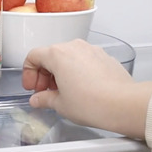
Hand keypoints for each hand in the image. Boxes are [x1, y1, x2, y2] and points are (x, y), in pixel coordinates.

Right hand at [21, 39, 151, 138]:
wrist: (123, 104)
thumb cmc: (92, 103)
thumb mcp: (60, 104)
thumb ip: (44, 99)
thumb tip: (38, 99)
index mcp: (57, 54)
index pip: (34, 56)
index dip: (28, 73)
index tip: (32, 88)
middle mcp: (74, 47)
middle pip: (50, 55)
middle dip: (44, 74)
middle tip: (45, 92)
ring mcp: (91, 50)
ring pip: (68, 56)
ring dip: (60, 72)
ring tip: (63, 92)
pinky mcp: (104, 57)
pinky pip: (84, 60)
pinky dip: (77, 71)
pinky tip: (80, 89)